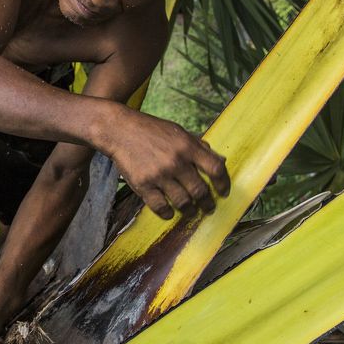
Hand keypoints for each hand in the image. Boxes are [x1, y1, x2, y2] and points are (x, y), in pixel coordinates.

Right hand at [107, 109, 229, 219]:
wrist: (119, 130)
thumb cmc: (150, 130)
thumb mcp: (178, 132)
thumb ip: (198, 146)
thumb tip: (219, 161)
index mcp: (187, 146)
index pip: (215, 169)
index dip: (223, 183)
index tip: (223, 192)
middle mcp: (176, 161)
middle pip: (200, 190)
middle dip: (207, 203)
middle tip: (208, 208)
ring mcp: (159, 174)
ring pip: (183, 202)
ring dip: (189, 210)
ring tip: (190, 211)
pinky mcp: (143, 184)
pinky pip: (160, 206)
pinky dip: (167, 213)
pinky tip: (169, 212)